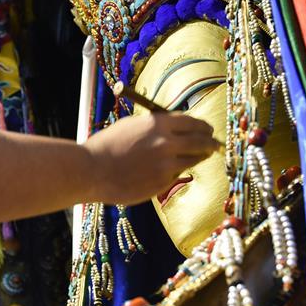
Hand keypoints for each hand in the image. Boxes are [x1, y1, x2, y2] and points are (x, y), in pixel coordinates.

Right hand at [82, 112, 219, 205]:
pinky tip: (165, 171)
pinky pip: (176, 175)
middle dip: (210, 142)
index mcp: (158, 124)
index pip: (193, 121)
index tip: (208, 129)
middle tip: (214, 144)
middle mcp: (167, 143)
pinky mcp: (163, 183)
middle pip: (201, 141)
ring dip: (199, 157)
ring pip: (194, 160)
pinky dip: (175, 172)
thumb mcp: (131, 126)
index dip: (203, 126)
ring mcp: (167, 165)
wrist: (92, 170)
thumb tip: (174, 128)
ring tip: (201, 156)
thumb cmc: (106, 145)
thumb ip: (154, 126)